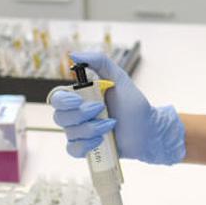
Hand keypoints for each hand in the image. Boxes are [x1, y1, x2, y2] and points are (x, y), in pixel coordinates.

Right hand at [48, 51, 185, 164]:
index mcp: (80, 97)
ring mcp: (80, 132)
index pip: (57, 98)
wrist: (148, 130)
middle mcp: (77, 114)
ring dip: (90, 129)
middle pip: (60, 116)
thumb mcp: (119, 78)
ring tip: (110, 125)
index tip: (78, 99)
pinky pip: (73, 150)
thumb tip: (73, 54)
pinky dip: (85, 146)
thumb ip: (99, 62)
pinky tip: (101, 140)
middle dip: (81, 115)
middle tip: (101, 110)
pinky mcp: (86, 148)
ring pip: (69, 133)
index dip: (63, 100)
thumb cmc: (134, 104)